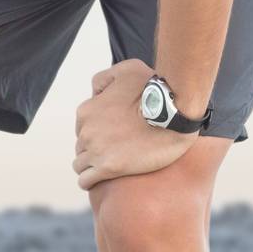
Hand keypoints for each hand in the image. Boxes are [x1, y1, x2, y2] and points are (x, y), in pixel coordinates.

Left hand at [73, 57, 195, 188]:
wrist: (173, 113)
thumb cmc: (152, 89)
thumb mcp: (125, 70)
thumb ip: (104, 79)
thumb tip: (95, 94)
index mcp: (87, 110)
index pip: (82, 127)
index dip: (96, 133)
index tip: (111, 137)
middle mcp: (86, 130)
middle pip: (81, 146)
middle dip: (93, 150)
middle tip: (113, 153)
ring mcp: (96, 150)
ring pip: (80, 164)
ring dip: (90, 167)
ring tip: (106, 169)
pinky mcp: (109, 168)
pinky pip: (86, 180)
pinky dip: (90, 181)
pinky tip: (101, 180)